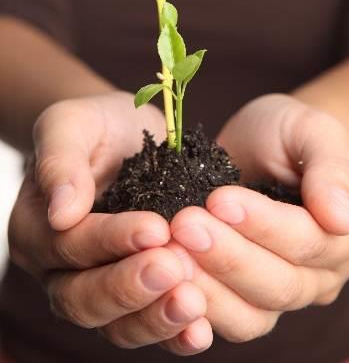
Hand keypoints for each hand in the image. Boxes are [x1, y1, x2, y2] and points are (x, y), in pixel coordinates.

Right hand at [9, 92, 212, 354]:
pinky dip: (172, 334)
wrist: (124, 134)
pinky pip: (147, 326)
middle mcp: (60, 270)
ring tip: (193, 303)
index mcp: (38, 229)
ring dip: (155, 318)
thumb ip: (60, 160)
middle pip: (85, 298)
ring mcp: (98, 288)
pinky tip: (200, 330)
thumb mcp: (71, 124)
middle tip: (175, 268)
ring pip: (116, 326)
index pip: (70, 246)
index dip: (112, 241)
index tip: (157, 228)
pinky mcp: (136, 295)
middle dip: (131, 286)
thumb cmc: (96, 126)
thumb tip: (61, 211)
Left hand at [166, 94, 348, 344]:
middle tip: (183, 224)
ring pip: (251, 314)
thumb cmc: (290, 132)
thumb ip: (332, 170)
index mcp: (347, 236)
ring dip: (207, 286)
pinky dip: (196, 306)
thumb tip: (341, 219)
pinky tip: (166, 278)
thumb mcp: (313, 131)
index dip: (262, 225)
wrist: (264, 143)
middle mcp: (321, 276)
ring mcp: (284, 293)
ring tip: (168, 252)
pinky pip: (226, 319)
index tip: (219, 200)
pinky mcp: (246, 298)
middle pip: (278, 284)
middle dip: (227, 256)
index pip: (307, 240)